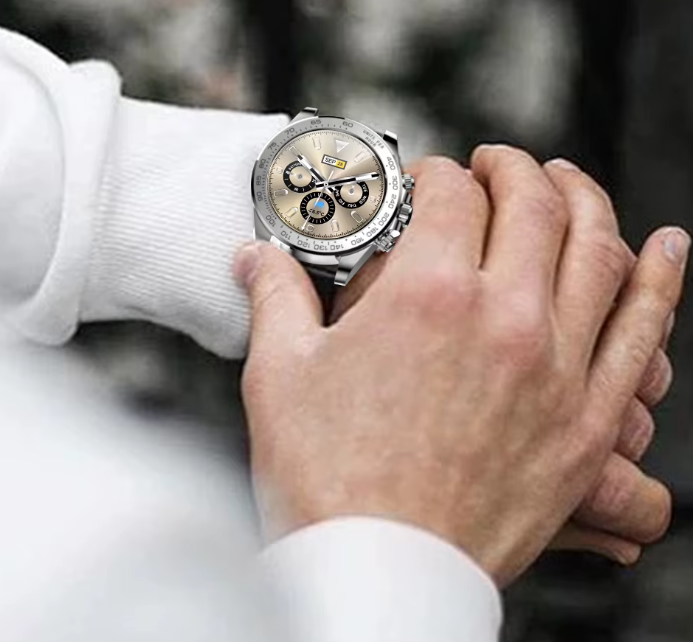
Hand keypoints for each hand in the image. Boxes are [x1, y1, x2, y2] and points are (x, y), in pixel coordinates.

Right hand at [235, 148, 687, 586]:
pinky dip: (662, 280)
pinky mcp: (588, 421)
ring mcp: (557, 368)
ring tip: (569, 182)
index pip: (450, 194)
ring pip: (599, 249)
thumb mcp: (280, 374)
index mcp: (427, 295)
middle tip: (497, 164)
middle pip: (532, 203)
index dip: (435, 174)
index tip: (427, 181)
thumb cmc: (325, 479)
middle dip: (512, 168)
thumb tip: (253, 257)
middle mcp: (504, 317)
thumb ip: (275, 298)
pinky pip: (643, 330)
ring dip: (586, 201)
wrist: (379, 571)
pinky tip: (668, 247)